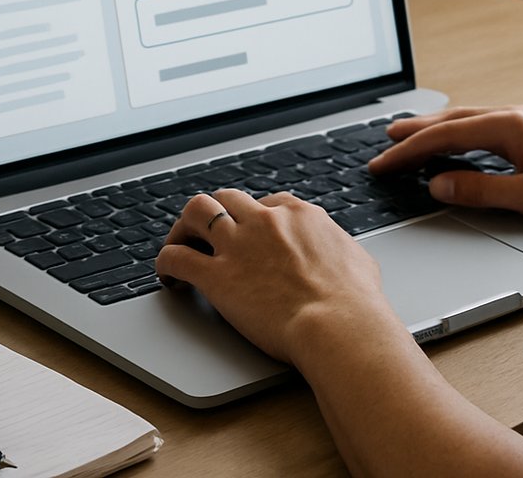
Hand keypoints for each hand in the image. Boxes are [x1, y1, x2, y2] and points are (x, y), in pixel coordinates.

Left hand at [155, 189, 400, 365]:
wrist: (339, 325)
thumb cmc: (356, 301)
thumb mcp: (356, 259)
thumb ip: (338, 248)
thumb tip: (340, 252)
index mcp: (298, 215)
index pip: (266, 203)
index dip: (254, 218)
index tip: (249, 234)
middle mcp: (264, 221)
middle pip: (226, 198)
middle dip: (216, 214)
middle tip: (209, 235)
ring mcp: (238, 245)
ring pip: (195, 212)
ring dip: (183, 227)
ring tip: (180, 245)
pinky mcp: (216, 276)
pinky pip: (176, 257)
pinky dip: (166, 263)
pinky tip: (168, 277)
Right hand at [369, 105, 522, 220]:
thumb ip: (481, 191)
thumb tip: (439, 186)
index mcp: (508, 126)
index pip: (443, 137)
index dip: (407, 153)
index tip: (381, 163)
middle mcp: (514, 115)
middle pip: (451, 120)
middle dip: (415, 132)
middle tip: (384, 141)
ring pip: (469, 119)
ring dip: (437, 128)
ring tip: (412, 137)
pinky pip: (486, 124)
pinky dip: (461, 132)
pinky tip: (462, 142)